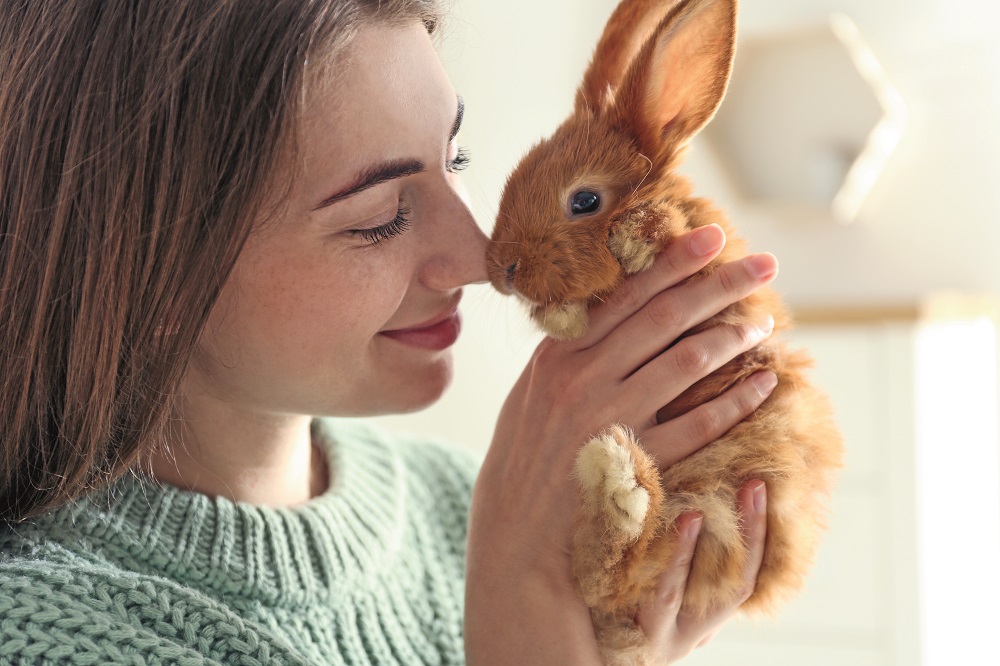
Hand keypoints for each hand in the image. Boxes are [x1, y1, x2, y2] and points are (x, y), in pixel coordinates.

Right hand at [465, 224, 777, 664]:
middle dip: (718, 284)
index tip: (712, 237)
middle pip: (663, 317)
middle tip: (762, 262)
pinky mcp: (634, 463)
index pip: (623, 295)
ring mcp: (608, 420)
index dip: (672, 263)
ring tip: (765, 321)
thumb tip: (611, 311)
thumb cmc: (526, 462)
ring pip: (685, 362)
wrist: (517, 538)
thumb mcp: (531, 397)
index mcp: (556, 355)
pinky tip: (763, 384)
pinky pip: (697, 425)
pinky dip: (735, 401)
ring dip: (732, 337)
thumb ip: (568, 354)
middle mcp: (581, 379)